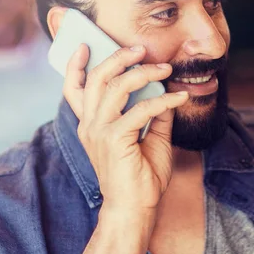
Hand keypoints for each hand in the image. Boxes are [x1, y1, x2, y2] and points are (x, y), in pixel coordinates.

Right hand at [63, 44, 188, 210]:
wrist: (136, 208)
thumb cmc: (140, 174)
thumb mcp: (150, 137)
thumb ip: (155, 112)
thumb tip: (167, 89)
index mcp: (91, 124)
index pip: (74, 88)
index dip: (76, 65)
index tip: (86, 45)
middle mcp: (89, 124)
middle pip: (95, 78)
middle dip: (117, 57)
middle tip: (139, 49)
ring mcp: (99, 131)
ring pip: (115, 87)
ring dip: (143, 73)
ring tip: (164, 68)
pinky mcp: (114, 139)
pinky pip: (140, 109)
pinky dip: (163, 101)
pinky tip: (179, 99)